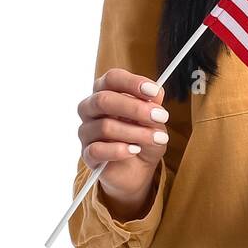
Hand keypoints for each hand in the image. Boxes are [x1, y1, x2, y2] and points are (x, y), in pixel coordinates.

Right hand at [76, 67, 169, 201]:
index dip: (132, 83)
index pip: (112, 78)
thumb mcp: (154, 120)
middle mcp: (90, 109)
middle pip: (104, 100)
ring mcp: (86, 132)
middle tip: (161, 116)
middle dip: (135, 108)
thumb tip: (156, 94)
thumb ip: (152, 106)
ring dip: (136, 132)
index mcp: (106, 92)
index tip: (155, 92)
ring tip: (157, 138)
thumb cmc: (143, 137)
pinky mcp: (87, 155)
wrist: (137, 169)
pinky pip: (97, 150)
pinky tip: (134, 150)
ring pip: (105, 126)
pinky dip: (118, 150)